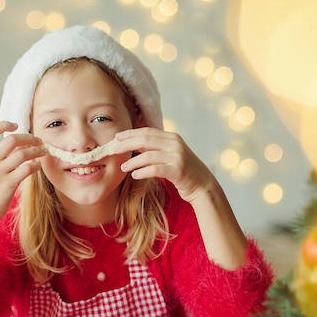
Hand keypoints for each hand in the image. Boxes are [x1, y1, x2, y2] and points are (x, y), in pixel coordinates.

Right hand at [0, 120, 44, 226]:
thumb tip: (17, 145)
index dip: (3, 124)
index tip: (15, 125)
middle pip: (12, 139)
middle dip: (28, 137)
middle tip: (38, 140)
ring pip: (22, 153)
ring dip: (36, 150)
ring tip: (43, 152)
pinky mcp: (8, 184)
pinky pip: (26, 169)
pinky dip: (35, 165)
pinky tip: (38, 166)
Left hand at [116, 127, 247, 268]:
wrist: (203, 185)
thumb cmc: (183, 171)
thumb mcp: (170, 155)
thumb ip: (155, 148)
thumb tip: (132, 143)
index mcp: (172, 137)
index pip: (147, 131)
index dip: (130, 133)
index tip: (116, 137)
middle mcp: (175, 144)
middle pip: (145, 140)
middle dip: (127, 144)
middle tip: (114, 150)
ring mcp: (177, 157)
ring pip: (148, 155)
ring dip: (132, 162)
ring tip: (123, 167)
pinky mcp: (178, 170)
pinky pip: (155, 169)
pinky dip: (143, 172)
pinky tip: (135, 175)